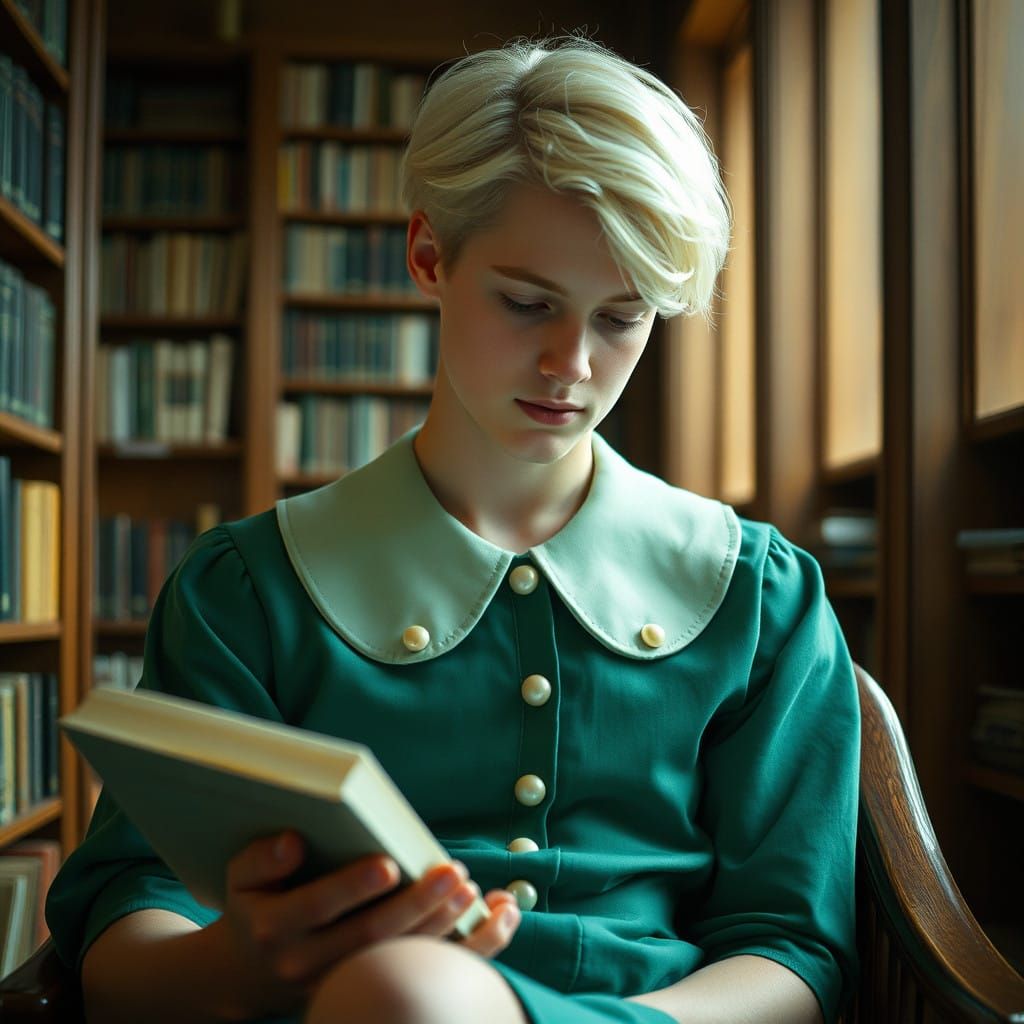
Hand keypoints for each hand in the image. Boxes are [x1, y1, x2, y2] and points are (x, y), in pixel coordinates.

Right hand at [209, 831, 519, 1017]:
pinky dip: (471, 949)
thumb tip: (295, 841)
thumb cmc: (257, 904)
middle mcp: (308, 964)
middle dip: (416, 907)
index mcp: (277, 928)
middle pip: (370, 939)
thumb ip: (263, 856)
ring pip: (400, 963)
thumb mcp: (241, 876)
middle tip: (453, 874)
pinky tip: (500, 916)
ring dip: (445, 930)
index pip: (319, 907)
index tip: (390, 863)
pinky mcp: (371, 990)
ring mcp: (342, 984)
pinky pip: (427, 976)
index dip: (354, 887)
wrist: (249, 974)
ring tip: (474, 892)